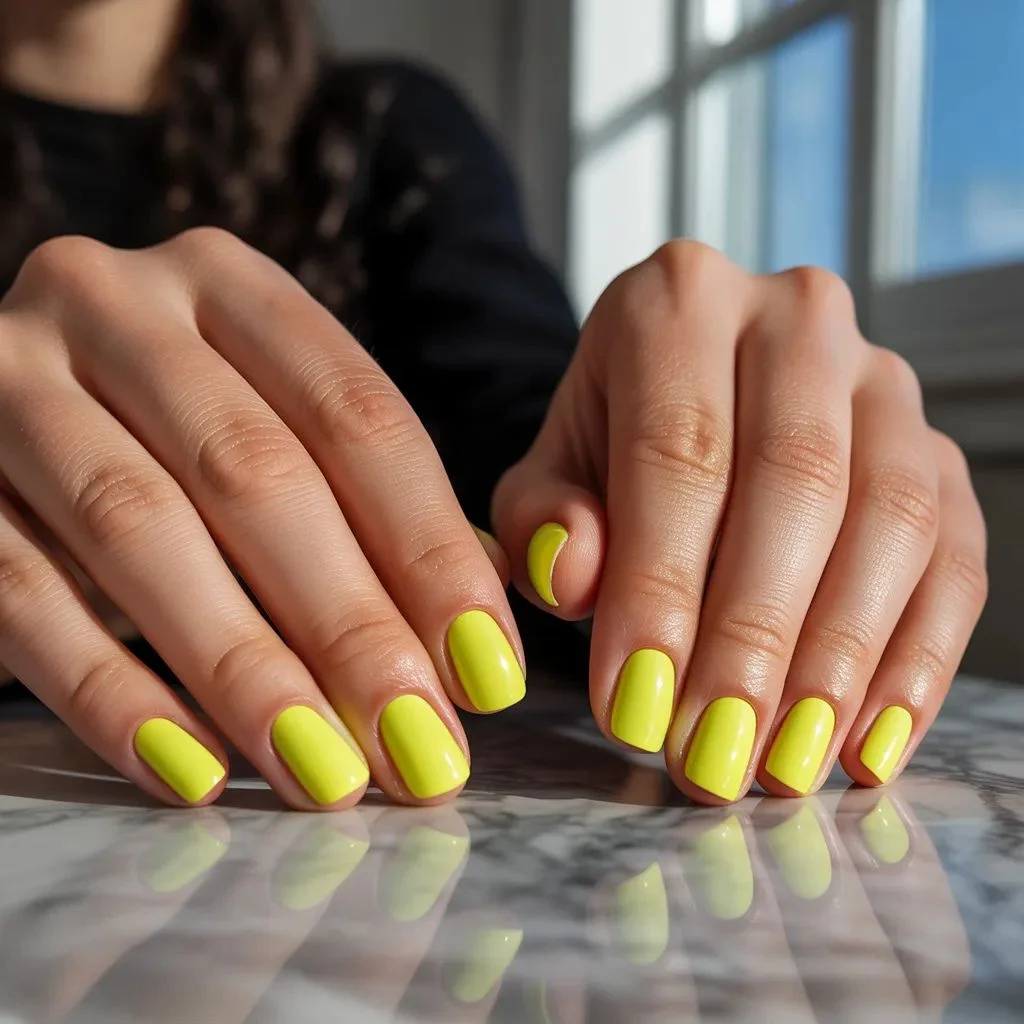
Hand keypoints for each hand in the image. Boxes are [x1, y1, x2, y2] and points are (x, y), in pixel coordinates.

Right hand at [0, 229, 523, 808]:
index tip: (486, 671)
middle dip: (350, 624)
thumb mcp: (270, 430)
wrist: (0, 415)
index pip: (360, 417)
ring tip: (324, 772)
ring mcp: (8, 374)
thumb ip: (371, 507)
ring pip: (139, 529)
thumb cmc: (167, 435)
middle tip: (418, 744)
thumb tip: (479, 638)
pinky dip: (108, 691)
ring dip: (243, 668)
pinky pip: (18, 590)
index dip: (431, 550)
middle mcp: (116, 302)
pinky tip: (192, 767)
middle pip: (258, 473)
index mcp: (229, 284)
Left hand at [494, 241, 986, 803]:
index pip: (677, 452)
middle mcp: (796, 319)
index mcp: (678, 302)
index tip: (636, 704)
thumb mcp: (550, 472)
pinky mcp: (940, 451)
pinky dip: (917, 658)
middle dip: (753, 636)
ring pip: (889, 518)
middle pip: (792, 481)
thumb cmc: (608, 449)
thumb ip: (546, 521)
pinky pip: (954, 556)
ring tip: (785, 760)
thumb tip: (581, 577)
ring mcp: (884, 381)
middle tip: (714, 751)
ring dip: (840, 658)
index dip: (658, 587)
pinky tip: (865, 738)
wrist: (687, 399)